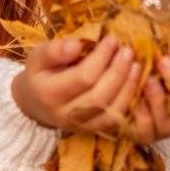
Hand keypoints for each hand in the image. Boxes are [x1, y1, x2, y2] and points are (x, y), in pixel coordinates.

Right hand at [11, 34, 143, 134]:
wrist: (34, 104)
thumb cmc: (39, 74)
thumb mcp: (38, 56)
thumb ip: (54, 50)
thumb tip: (77, 45)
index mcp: (49, 93)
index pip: (83, 77)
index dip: (101, 58)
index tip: (112, 39)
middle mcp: (65, 114)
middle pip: (100, 96)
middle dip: (118, 71)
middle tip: (127, 51)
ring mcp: (80, 126)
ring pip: (111, 112)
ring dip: (128, 87)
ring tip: (135, 65)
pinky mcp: (92, 131)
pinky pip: (116, 121)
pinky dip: (129, 102)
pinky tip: (134, 84)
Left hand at [129, 51, 169, 144]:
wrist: (129, 101)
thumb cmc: (157, 77)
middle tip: (163, 62)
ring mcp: (165, 129)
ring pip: (167, 120)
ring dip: (158, 99)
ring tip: (148, 80)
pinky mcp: (146, 136)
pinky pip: (146, 129)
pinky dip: (141, 114)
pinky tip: (134, 98)